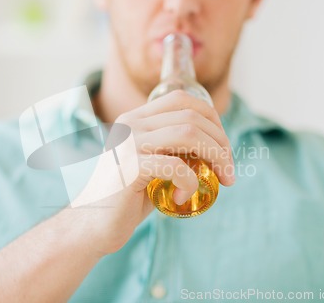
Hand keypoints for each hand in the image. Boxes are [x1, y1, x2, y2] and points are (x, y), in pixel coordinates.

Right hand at [75, 90, 234, 254]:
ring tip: (221, 180)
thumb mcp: (155, 163)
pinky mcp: (129, 167)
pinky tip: (183, 198)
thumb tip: (218, 146)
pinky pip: (175, 166)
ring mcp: (128, 143)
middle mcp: (130, 123)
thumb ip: (177, 149)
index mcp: (136, 117)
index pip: (182, 99)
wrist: (95, 224)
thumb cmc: (130, 195)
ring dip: (216, 157)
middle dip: (221, 143)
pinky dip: (189, 183)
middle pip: (191, 117)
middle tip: (229, 171)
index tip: (224, 148)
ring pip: (187, 134)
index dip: (212, 119)